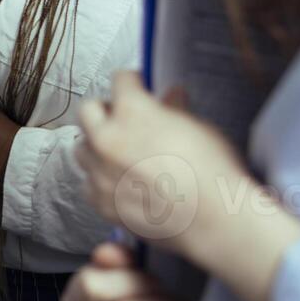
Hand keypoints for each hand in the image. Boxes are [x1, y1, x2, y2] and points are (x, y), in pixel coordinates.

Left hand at [76, 73, 258, 256]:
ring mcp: (100, 173)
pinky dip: (100, 180)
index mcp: (132, 112)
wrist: (217, 220)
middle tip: (122, 118)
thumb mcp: (199, 128)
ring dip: (97, 146)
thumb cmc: (213, 171)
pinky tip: (120, 182)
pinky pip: (88, 184)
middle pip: (88, 111)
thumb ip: (175, 109)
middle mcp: (108, 139)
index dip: (132, 82)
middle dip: (104, 111)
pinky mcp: (101, 202)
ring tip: (120, 153)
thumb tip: (171, 95)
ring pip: (82, 148)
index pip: (120, 80)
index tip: (137, 86)